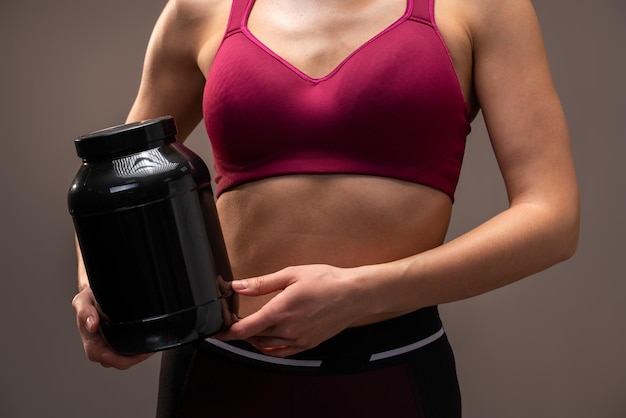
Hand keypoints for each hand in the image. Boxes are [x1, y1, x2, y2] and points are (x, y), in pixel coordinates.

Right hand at [71, 287, 152, 368]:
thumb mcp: (84, 301)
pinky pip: (129, 351)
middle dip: (135, 359)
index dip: (124, 359)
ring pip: (125, 359)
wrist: (96, 293)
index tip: (139, 353)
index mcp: (91, 343)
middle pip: (120, 362)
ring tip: (151, 346)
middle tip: (150, 350)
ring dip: (138, 354)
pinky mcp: (118, 342)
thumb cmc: (89, 300)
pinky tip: (147, 342)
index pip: (108, 359)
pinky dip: (138, 348)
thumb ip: (85, 311)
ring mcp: (109, 346)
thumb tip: (92, 325)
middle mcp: (100, 347)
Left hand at [215, 264, 363, 357]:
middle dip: (239, 329)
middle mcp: (287, 330)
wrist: (355, 294)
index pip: (244, 329)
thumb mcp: (291, 274)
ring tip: (249, 326)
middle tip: (234, 318)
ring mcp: (298, 340)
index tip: (217, 330)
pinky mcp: (308, 345)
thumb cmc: (326, 281)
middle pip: (252, 337)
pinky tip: (266, 340)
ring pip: (265, 345)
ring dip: (253, 338)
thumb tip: (237, 286)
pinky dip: (268, 348)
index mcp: (280, 312)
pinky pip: (281, 352)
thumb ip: (262, 284)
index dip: (226, 331)